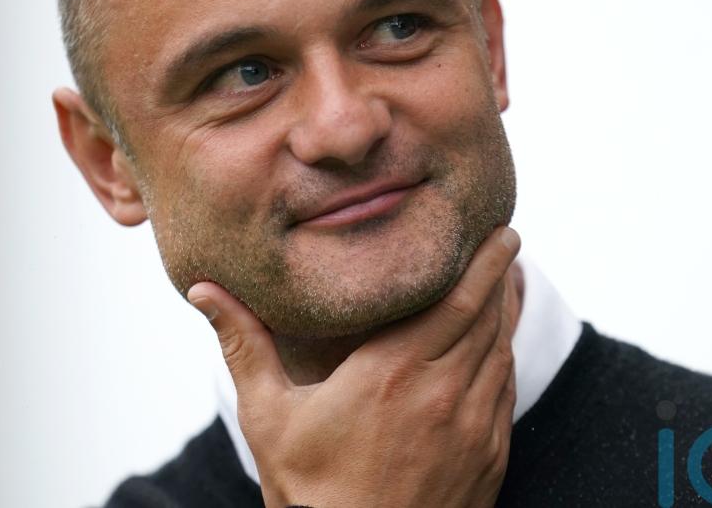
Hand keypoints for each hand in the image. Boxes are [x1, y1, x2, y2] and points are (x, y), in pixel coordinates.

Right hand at [188, 226, 521, 507]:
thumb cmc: (310, 494)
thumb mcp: (269, 417)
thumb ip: (244, 344)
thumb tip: (204, 290)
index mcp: (393, 372)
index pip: (457, 299)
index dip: (485, 261)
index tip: (502, 230)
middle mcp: (443, 393)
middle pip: (486, 317)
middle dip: (500, 274)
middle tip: (507, 239)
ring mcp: (473, 428)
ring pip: (501, 352)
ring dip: (504, 314)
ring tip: (504, 283)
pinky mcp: (489, 457)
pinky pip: (505, 392)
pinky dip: (504, 360)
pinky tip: (496, 349)